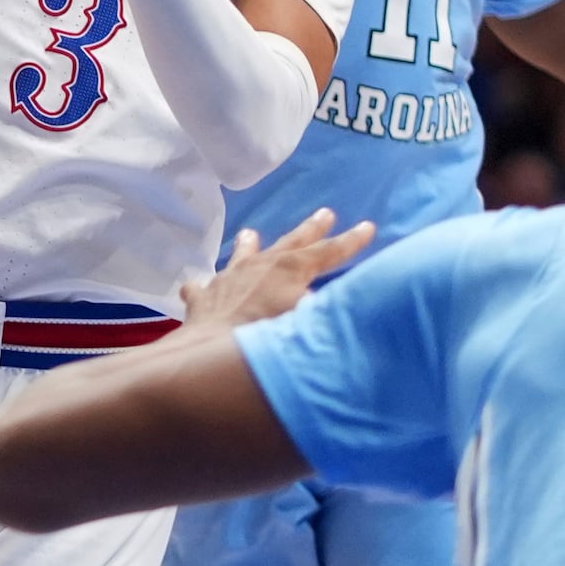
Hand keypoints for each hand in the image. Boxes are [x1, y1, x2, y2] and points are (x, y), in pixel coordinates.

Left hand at [181, 209, 376, 327]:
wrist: (208, 352)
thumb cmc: (264, 338)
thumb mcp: (304, 321)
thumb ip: (320, 308)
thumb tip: (327, 297)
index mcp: (290, 269)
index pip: (328, 252)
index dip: (350, 241)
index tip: (368, 227)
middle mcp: (260, 265)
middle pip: (291, 243)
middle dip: (311, 229)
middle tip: (326, 213)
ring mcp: (228, 279)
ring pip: (242, 255)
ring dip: (249, 245)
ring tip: (250, 234)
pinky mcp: (203, 299)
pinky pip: (201, 289)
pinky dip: (202, 287)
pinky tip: (196, 285)